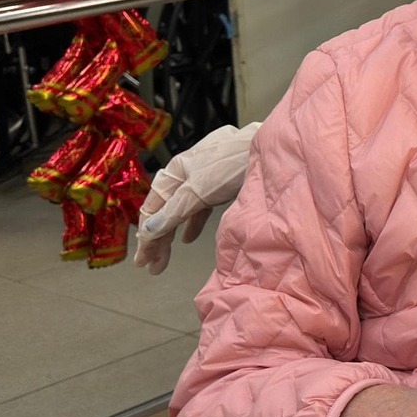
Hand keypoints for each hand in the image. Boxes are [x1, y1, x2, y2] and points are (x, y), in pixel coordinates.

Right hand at [134, 122, 258, 273]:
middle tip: (153, 266)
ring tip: (165, 257)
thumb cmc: (233, 164)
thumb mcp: (198, 190)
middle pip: (166, 209)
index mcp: (176, 170)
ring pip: (182, 208)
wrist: (272, 150)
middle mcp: (187, 171)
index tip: (144, 261)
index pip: (153, 209)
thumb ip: (174, 211)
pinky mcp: (223, 181)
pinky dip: (193, 221)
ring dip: (173, 233)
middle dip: (158, 239)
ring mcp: (206, 175)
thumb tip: (148, 231)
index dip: (147, 236)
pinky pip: (200, 205)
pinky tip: (189, 237)